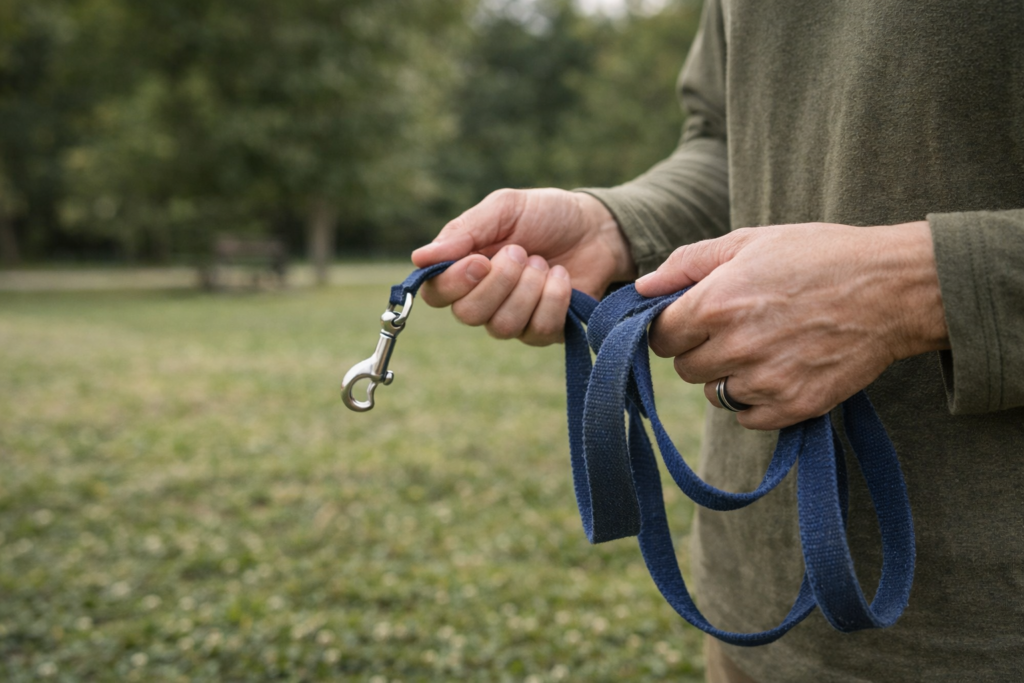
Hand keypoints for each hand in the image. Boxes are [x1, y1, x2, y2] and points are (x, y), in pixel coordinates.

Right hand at [411, 189, 635, 344]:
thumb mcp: (505, 208)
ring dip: (529, 289)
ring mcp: (512, 319)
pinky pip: (537, 330)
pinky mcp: (542, 331)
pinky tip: (561, 277)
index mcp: (465, 268)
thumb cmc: (546, 214)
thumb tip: (420, 257)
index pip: (436, 294)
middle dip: (500, 282)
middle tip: (522, 251)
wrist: (596, 228)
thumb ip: (465, 231)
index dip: (455, 283)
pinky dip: (553, 299)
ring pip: (502, 326)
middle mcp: (482, 299)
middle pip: (468, 315)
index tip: (481, 260)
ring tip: (542, 262)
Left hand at [636, 221, 949, 429]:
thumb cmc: (819, 256)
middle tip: (738, 327)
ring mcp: (765, 381)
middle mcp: (735, 347)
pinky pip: (748, 417)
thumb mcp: (750, 242)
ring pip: (714, 395)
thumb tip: (642, 286)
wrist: (893, 288)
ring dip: (728, 376)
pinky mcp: (793, 407)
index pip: (659, 337)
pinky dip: (756, 400)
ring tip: (765, 345)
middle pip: (684, 368)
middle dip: (700, 350)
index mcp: (716, 303)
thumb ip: (688, 263)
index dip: (673, 327)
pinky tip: (781, 368)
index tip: (694, 318)